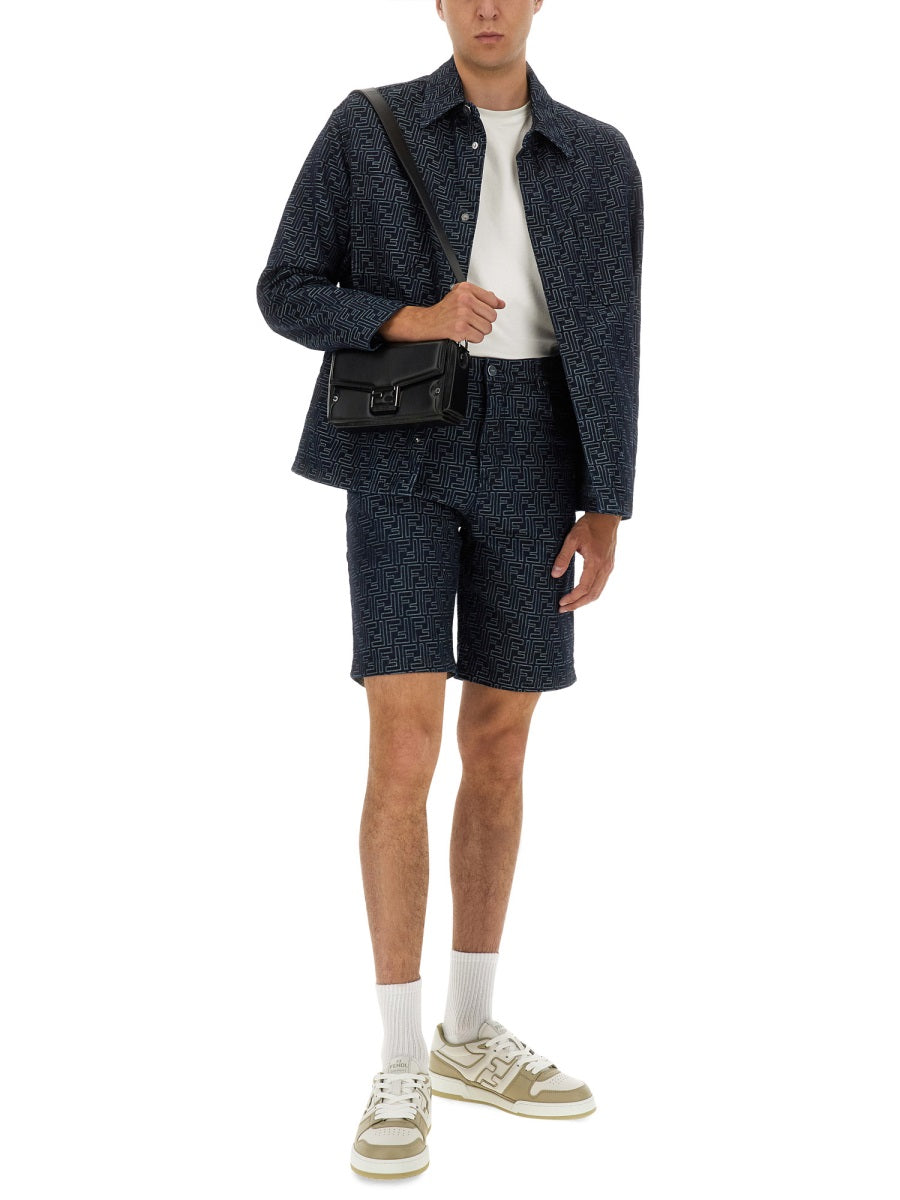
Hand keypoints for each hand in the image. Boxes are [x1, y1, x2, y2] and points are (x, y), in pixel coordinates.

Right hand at [379, 282, 505, 342]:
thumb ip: (481, 297)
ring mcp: (462, 314)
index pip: (492, 300)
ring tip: (467, 327)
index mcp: (466, 289)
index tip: (484, 312)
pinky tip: (464, 333)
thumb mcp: (460, 296)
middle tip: (472, 321)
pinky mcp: (460, 328)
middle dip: (483, 321)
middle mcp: (464, 300)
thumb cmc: (443, 311)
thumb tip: (500, 303)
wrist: (426, 323)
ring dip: (478, 331)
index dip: (490, 309)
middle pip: (492, 316)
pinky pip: (479, 337)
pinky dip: (472, 339)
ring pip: (487, 328)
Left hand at [551, 513, 620, 611]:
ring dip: (584, 601)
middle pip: (592, 594)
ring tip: (570, 605)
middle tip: (563, 609)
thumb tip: (555, 575)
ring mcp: (609, 568)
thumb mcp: (572, 538)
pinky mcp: (609, 566)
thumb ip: (563, 557)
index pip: (584, 587)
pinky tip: (581, 595)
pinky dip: (591, 594)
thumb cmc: (588, 525)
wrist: (606, 517)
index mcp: (595, 562)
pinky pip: (601, 585)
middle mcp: (605, 568)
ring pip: (598, 592)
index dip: (572, 598)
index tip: (561, 602)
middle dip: (577, 604)